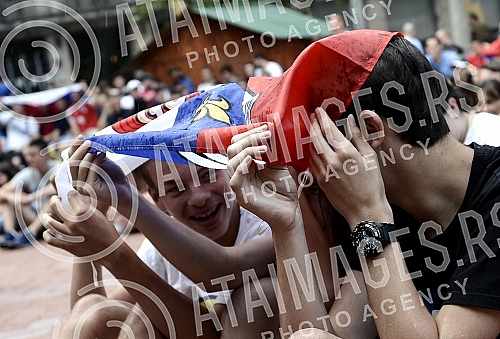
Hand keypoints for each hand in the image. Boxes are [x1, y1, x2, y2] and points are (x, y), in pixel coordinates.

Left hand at [42, 190, 120, 261]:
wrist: (110, 251)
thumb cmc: (108, 231)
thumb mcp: (100, 214)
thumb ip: (87, 206)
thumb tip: (77, 198)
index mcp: (83, 212)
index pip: (70, 196)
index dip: (70, 193)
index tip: (69, 194)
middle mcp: (74, 222)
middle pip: (56, 206)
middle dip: (54, 200)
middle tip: (55, 200)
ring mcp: (69, 235)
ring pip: (49, 222)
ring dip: (47, 216)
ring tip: (47, 214)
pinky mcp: (67, 246)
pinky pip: (50, 239)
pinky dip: (47, 234)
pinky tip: (48, 231)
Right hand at [67, 138, 130, 206]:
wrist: (125, 190)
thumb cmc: (113, 176)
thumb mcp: (99, 162)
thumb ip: (90, 153)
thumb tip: (83, 139)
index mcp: (76, 176)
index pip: (70, 160)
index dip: (73, 148)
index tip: (81, 137)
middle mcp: (76, 183)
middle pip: (72, 162)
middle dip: (80, 149)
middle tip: (90, 141)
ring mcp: (82, 187)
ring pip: (80, 166)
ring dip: (89, 154)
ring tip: (99, 148)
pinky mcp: (90, 188)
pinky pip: (90, 170)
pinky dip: (96, 161)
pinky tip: (103, 155)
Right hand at [227, 125, 299, 231]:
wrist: (290, 210)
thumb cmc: (285, 189)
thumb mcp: (279, 164)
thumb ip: (273, 150)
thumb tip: (271, 130)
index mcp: (246, 164)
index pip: (238, 143)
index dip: (249, 133)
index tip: (265, 127)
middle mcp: (239, 172)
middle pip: (232, 149)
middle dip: (249, 138)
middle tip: (266, 135)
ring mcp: (239, 184)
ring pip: (231, 161)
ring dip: (248, 150)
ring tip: (265, 147)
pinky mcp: (241, 196)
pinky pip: (234, 179)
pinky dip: (242, 167)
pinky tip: (253, 161)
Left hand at [309, 108, 392, 227]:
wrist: (365, 211)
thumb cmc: (372, 185)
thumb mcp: (370, 158)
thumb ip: (358, 137)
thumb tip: (351, 121)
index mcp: (345, 152)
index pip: (329, 129)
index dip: (322, 118)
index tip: (319, 110)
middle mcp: (331, 161)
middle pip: (316, 137)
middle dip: (313, 124)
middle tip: (313, 116)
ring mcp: (323, 172)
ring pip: (312, 150)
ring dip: (312, 138)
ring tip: (314, 130)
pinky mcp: (320, 181)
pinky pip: (312, 162)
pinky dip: (313, 153)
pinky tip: (317, 149)